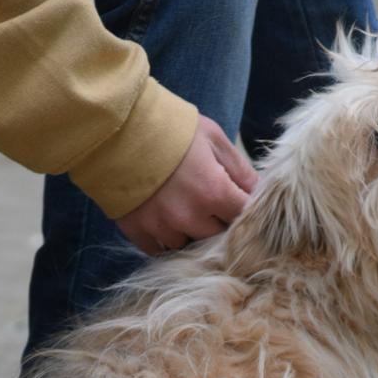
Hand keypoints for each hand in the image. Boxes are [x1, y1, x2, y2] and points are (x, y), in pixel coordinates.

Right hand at [116, 115, 257, 254]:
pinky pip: (158, 250)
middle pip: (217, 237)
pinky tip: (164, 221)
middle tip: (211, 205)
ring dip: (190, 232)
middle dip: (218, 223)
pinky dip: (164, 240)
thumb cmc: (171, 128)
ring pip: (188, 245)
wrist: (117, 126)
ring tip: (183, 210)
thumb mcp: (213, 139)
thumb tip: (260, 193)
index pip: (243, 218)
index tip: (238, 205)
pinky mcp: (137, 231)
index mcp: (214, 191)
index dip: (244, 212)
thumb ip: (240, 170)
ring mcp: (162, 227)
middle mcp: (189, 216)